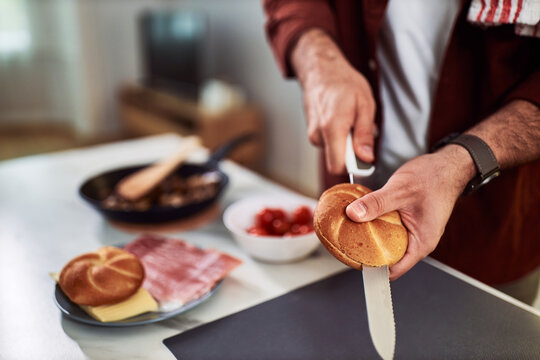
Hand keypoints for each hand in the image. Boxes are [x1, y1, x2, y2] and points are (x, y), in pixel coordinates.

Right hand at [291, 29, 375, 173]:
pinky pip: (329, 143)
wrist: (320, 70)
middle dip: (352, 152)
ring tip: (350, 120)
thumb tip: (366, 157)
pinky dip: (338, 136)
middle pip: (337, 160)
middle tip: (359, 130)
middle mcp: (318, 134)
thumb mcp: (365, 104)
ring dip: (346, 142)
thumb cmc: (343, 82)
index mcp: (332, 128)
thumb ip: (365, 134)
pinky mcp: (312, 132)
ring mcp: (313, 133)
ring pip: (334, 151)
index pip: (338, 166)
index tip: (365, 159)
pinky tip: (341, 119)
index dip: (353, 167)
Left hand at [345, 145, 475, 279]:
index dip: (372, 268)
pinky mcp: (408, 222)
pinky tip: (363, 219)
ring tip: (350, 232)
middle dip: (367, 252)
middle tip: (346, 244)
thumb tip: (353, 214)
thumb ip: (376, 203)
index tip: (353, 260)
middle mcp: (418, 242)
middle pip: (388, 258)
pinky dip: (376, 226)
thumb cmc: (433, 178)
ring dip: (371, 237)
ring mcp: (413, 232)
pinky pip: (389, 231)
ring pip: (387, 243)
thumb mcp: (399, 190)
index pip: (394, 270)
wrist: (446, 165)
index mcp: (421, 243)